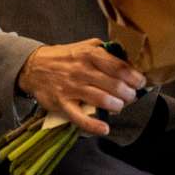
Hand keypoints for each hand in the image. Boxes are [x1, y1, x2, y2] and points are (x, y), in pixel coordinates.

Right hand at [16, 38, 145, 135]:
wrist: (33, 66)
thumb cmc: (66, 57)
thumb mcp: (86, 46)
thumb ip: (107, 52)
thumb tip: (131, 61)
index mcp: (90, 54)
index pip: (119, 67)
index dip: (134, 77)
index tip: (141, 83)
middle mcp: (82, 71)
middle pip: (114, 85)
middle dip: (128, 93)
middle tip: (131, 96)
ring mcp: (71, 88)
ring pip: (101, 99)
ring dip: (117, 105)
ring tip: (120, 105)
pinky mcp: (62, 104)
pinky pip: (79, 117)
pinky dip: (93, 125)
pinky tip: (104, 128)